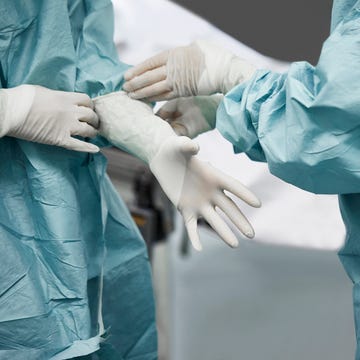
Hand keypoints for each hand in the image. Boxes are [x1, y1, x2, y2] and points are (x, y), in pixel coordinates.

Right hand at [0, 85, 99, 151]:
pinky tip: (96, 150)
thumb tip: (62, 100)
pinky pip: (78, 145)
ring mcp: (66, 126)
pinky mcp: (60, 139)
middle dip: (94, 119)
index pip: (86, 100)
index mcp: (65, 98)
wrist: (10, 112)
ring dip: (93, 132)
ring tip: (93, 134)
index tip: (90, 109)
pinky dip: (88, 148)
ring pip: (88, 130)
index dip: (90, 105)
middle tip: (94, 123)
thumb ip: (57, 97)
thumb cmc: (22, 98)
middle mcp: (70, 112)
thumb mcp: (43, 91)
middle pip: (91, 115)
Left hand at [94, 91, 259, 249]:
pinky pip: (191, 226)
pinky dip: (194, 237)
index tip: (258, 204)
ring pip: (214, 220)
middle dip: (240, 221)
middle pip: (229, 208)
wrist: (164, 160)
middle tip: (252, 235)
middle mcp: (210, 192)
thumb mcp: (179, 145)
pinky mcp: (185, 209)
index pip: (233, 186)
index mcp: (214, 176)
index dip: (244, 194)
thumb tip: (194, 146)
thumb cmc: (175, 149)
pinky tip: (199, 249)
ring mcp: (199, 202)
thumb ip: (187, 146)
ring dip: (224, 232)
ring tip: (235, 245)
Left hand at [123, 40, 255, 100]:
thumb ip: (185, 53)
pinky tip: (146, 100)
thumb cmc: (215, 58)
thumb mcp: (198, 47)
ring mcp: (177, 80)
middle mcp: (173, 67)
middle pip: (149, 75)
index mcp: (175, 54)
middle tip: (124, 88)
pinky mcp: (183, 91)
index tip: (127, 75)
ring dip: (142, 92)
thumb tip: (179, 56)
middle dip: (136, 82)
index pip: (151, 62)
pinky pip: (165, 95)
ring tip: (131, 95)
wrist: (227, 72)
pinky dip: (154, 97)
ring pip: (155, 87)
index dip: (138, 69)